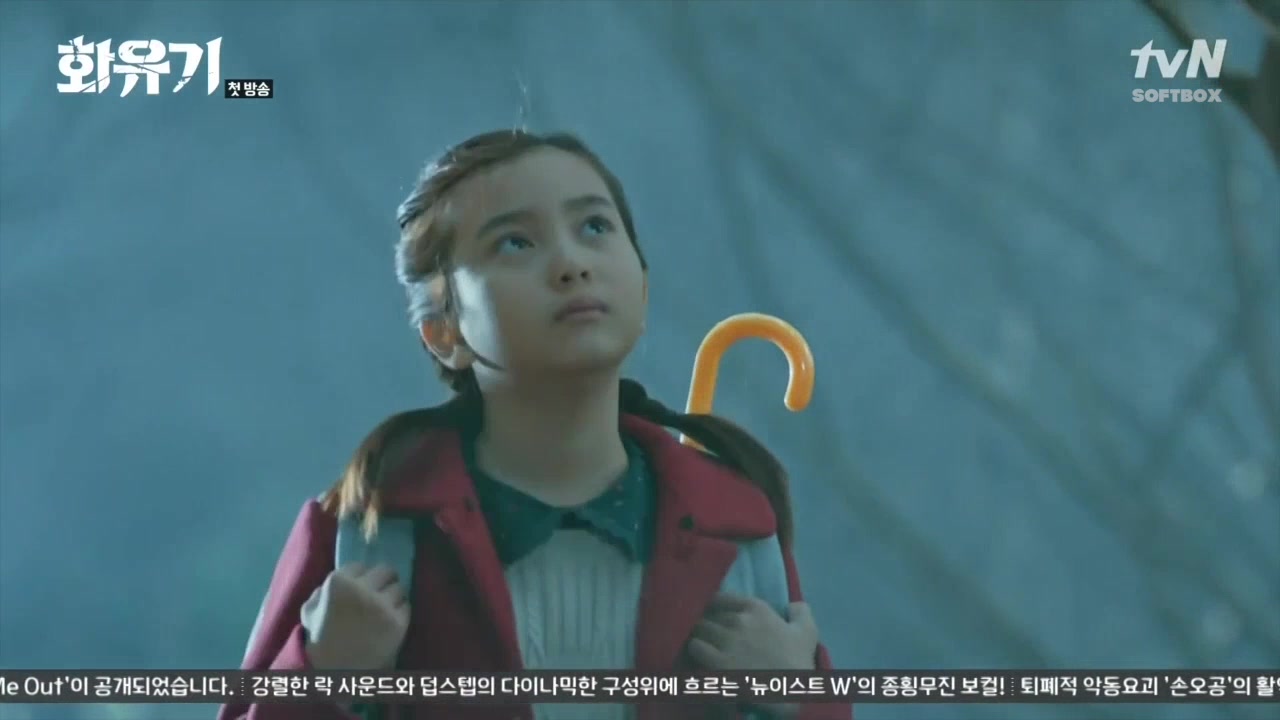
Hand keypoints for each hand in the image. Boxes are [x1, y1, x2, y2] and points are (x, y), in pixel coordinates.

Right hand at [302, 563, 409, 670]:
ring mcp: (382, 605)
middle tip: (380, 593)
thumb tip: (344, 576)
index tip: (361, 587)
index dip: (361, 577)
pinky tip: (389, 623)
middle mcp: (363, 589)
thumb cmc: (319, 640)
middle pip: (386, 571)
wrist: (334, 670)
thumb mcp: (310, 609)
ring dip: (393, 598)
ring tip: (385, 610)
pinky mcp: (398, 622)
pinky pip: (406, 607)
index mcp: (339, 581)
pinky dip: (400, 613)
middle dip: (383, 582)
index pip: (360, 566)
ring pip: (399, 588)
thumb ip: (323, 589)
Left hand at [688, 594, 818, 671]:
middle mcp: (738, 620)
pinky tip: (696, 657)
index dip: (713, 608)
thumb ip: (800, 612)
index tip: (712, 617)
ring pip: (698, 629)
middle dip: (705, 624)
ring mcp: (726, 640)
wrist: (788, 694)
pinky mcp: (716, 662)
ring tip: (698, 646)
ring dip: (697, 636)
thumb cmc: (798, 664)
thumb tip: (792, 604)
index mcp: (757, 609)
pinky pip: (694, 647)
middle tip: (705, 635)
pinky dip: (693, 651)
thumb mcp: (807, 633)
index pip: (721, 598)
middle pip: (708, 615)